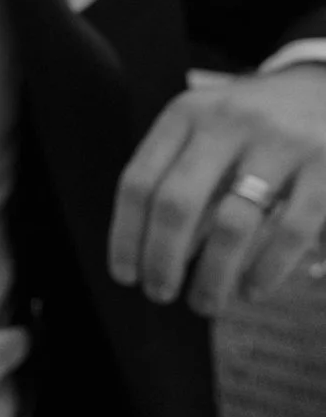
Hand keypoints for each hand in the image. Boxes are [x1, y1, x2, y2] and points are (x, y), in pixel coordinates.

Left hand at [109, 65, 325, 312]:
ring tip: (204, 302)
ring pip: (232, 224)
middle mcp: (228, 122)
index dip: (125, 236)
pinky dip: (267, 269)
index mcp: (186, 114)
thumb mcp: (206, 129)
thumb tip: (155, 254)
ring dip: (212, 275)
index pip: (138, 182)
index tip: (125, 275)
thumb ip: (178, 177)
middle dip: (162, 260)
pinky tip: (252, 290)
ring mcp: (280, 142)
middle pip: (177, 205)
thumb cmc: (252, 123)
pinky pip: (291, 229)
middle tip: (159, 293)